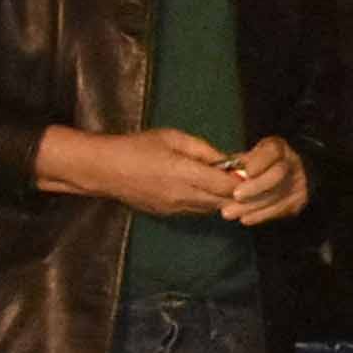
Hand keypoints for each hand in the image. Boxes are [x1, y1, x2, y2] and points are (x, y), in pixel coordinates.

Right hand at [44, 126, 244, 218]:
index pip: (228, 186)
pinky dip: (207, 202)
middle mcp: (183, 196)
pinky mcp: (167, 215)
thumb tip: (228, 160)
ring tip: (226, 183)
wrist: (103, 170)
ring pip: (212, 209)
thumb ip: (203, 150)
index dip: (244, 180)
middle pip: (225, 202)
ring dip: (224, 199)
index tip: (250, 170)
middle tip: (245, 178)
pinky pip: (197, 211)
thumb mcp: (172, 138)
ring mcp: (175, 208)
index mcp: (185, 173)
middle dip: (239, 192)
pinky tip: (207, 190)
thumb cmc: (137, 147)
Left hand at [218, 135, 309, 225]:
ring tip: (230, 212)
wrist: (284, 178)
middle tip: (236, 196)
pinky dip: (261, 215)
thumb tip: (221, 173)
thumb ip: (238, 164)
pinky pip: (280, 210)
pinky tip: (245, 219)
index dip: (259, 162)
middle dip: (256, 186)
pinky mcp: (299, 200)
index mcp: (277, 147)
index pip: (272, 151)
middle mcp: (292, 162)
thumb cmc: (257, 167)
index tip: (246, 172)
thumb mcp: (247, 158)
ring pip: (277, 195)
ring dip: (252, 206)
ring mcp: (298, 182)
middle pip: (278, 174)